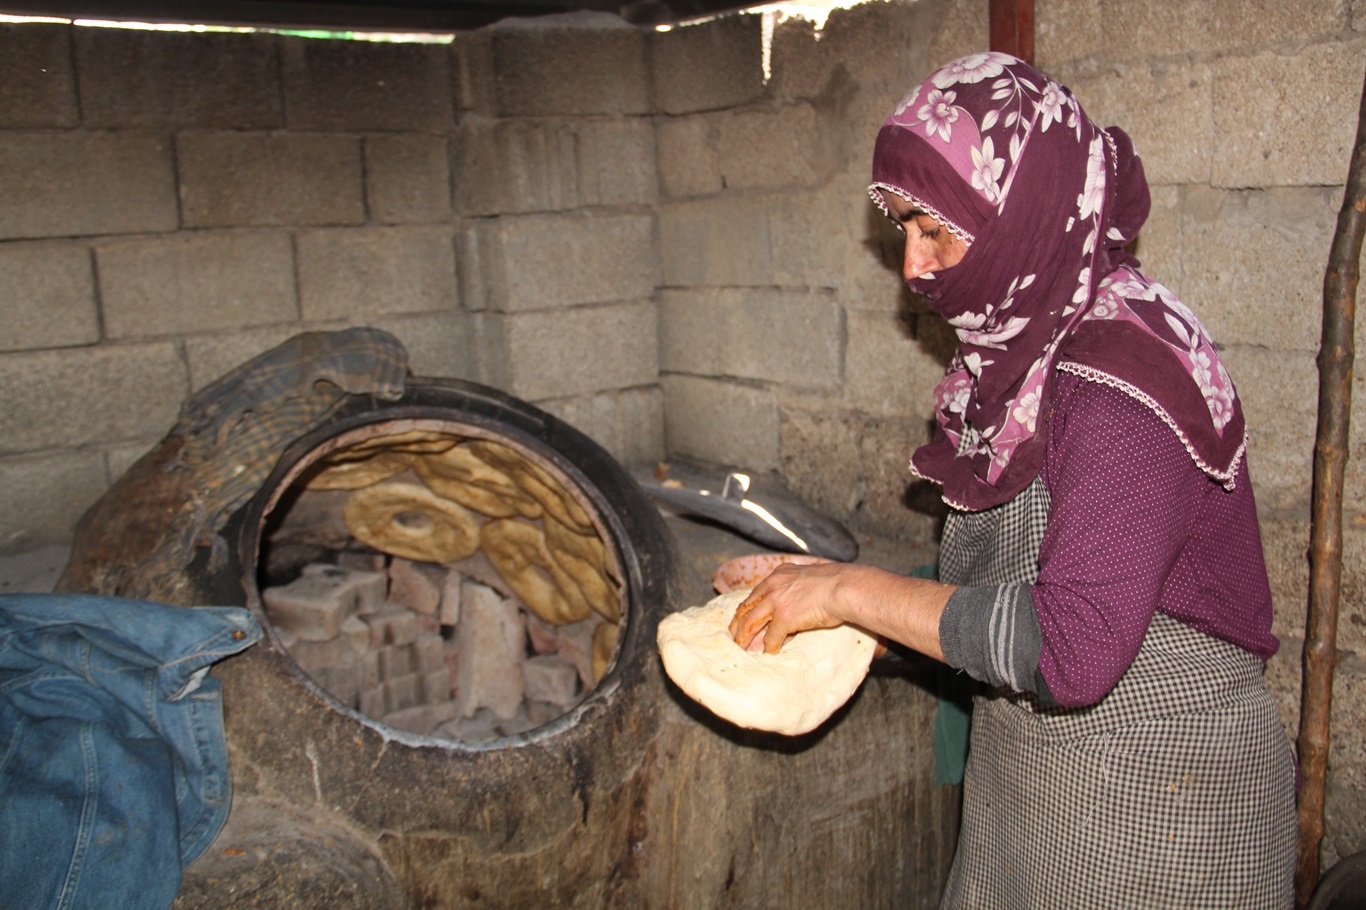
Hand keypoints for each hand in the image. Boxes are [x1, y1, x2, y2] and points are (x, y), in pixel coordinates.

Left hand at [728, 562, 849, 654]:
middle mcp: (772, 586)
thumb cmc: (835, 584)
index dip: (746, 608)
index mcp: (778, 575)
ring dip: (744, 638)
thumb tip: (793, 607)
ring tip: (741, 649)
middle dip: (738, 625)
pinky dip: (768, 648)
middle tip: (732, 637)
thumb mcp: (809, 579)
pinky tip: (769, 654)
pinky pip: (771, 638)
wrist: (843, 587)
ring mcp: (776, 601)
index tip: (741, 618)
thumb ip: (795, 589)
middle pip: (746, 608)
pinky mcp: (783, 617)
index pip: (754, 594)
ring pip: (751, 623)